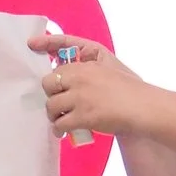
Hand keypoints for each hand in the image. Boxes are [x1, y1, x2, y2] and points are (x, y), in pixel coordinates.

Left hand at [27, 33, 160, 141]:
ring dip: (53, 114)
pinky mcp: (83, 116)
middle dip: (51, 93)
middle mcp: (81, 77)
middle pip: (49, 82)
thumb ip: (88, 69)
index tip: (31, 44)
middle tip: (57, 103)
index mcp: (88, 63)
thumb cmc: (130, 91)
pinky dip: (59, 129)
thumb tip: (65, 75)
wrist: (144, 109)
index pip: (60, 51)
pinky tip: (62, 132)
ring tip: (59, 120)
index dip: (45, 46)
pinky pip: (60, 123)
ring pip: (51, 105)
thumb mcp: (109, 68)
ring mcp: (81, 97)